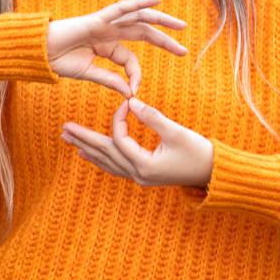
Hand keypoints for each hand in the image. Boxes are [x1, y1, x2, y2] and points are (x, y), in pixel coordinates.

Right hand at [46, 0, 187, 97]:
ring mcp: (105, 23)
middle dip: (165, 40)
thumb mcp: (89, 73)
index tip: (134, 91)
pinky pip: (122, 8)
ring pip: (139, 18)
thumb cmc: (58, 61)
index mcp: (107, 46)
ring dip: (161, 19)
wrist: (38, 52)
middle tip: (184, 49)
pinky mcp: (98, 18)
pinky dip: (140, 3)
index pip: (131, 59)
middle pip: (144, 32)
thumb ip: (110, 80)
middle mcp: (110, 32)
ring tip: (181, 26)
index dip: (136, 75)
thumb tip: (129, 92)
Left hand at [60, 98, 213, 187]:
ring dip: (89, 150)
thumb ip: (152, 117)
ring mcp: (140, 178)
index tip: (125, 102)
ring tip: (70, 142)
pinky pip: (116, 168)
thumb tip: (130, 101)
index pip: (120, 140)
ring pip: (108, 163)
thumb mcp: (176, 132)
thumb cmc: (199, 152)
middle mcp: (138, 175)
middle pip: (105, 154)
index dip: (118, 119)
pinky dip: (101, 160)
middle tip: (64, 129)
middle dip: (84, 140)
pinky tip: (89, 156)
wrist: (214, 173)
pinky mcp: (144, 175)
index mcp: (144, 165)